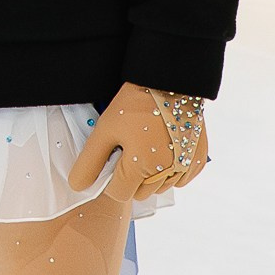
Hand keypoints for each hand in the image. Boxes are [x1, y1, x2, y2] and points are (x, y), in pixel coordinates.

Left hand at [69, 81, 208, 203]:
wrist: (171, 81)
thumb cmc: (136, 103)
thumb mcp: (105, 130)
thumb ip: (90, 162)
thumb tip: (78, 187)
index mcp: (140, 168)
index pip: (119, 193)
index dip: (111, 178)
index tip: (113, 158)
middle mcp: (166, 174)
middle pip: (140, 193)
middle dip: (131, 177)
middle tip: (130, 148)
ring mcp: (184, 169)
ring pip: (160, 187)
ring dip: (152, 174)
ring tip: (148, 144)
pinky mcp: (197, 161)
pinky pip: (179, 179)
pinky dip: (170, 169)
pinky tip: (164, 147)